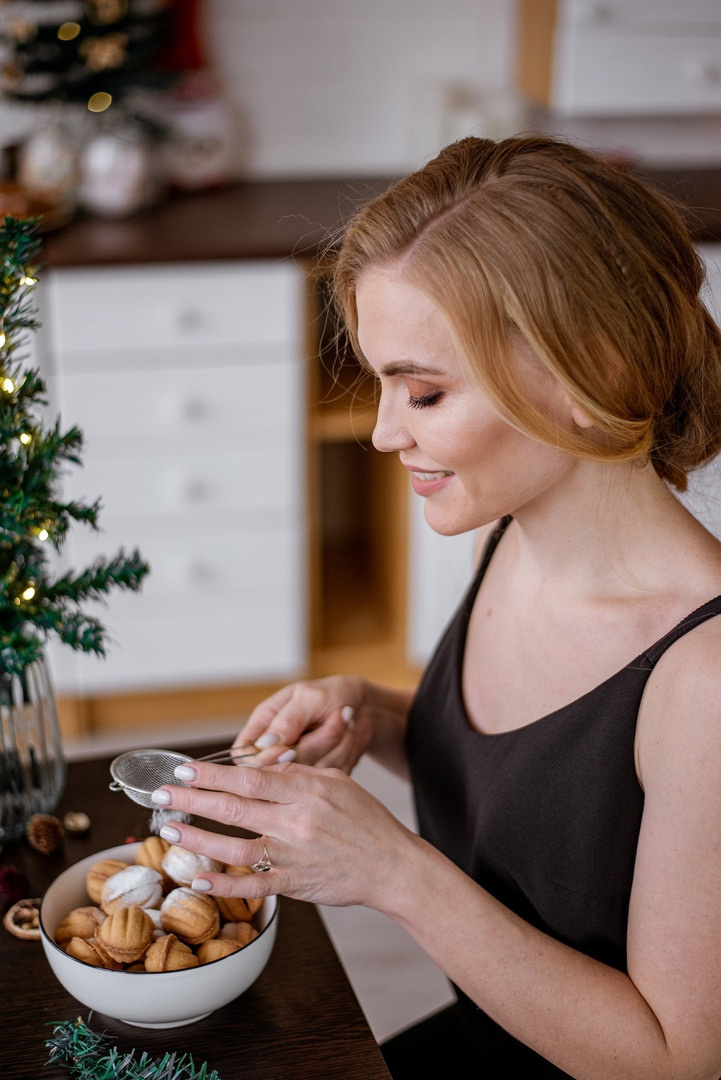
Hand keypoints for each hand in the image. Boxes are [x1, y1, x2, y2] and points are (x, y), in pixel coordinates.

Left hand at [152, 759, 419, 908]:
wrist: (392, 865)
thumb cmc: (366, 821)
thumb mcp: (337, 783)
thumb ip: (299, 774)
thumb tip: (263, 765)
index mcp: (306, 791)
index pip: (249, 779)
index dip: (212, 774)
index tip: (184, 769)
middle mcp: (296, 821)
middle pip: (234, 807)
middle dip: (192, 799)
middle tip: (163, 793)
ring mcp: (293, 855)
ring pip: (235, 846)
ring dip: (198, 838)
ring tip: (169, 829)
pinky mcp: (294, 884)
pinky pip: (252, 885)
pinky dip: (222, 883)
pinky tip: (197, 876)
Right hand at [234, 675, 368, 772]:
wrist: (365, 705)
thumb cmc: (333, 694)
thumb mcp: (310, 698)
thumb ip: (287, 721)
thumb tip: (264, 745)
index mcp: (264, 724)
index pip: (245, 754)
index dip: (262, 760)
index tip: (288, 750)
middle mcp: (277, 747)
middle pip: (279, 768)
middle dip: (314, 742)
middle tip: (333, 717)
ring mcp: (299, 763)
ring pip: (307, 772)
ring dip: (333, 743)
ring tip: (342, 719)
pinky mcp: (319, 775)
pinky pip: (327, 775)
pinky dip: (344, 752)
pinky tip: (347, 734)